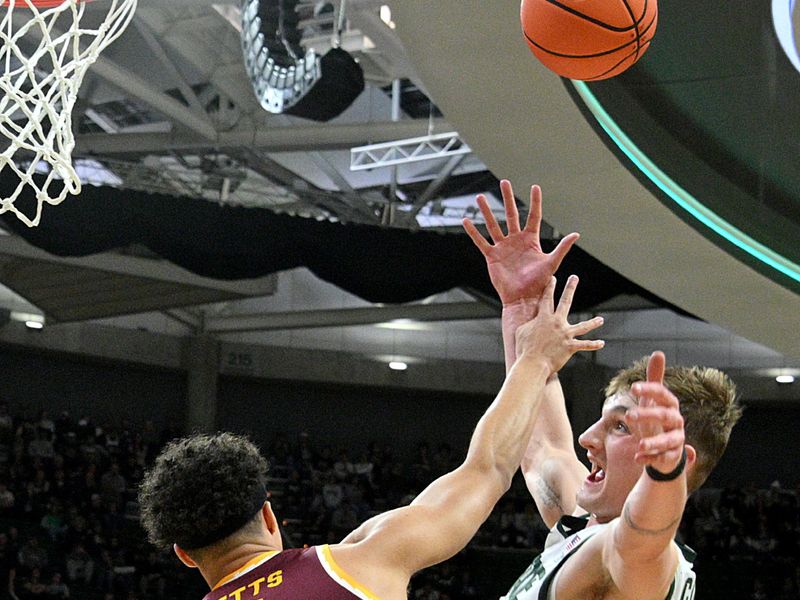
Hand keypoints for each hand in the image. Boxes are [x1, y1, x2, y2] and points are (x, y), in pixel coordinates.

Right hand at [462, 180, 579, 306]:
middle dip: (508, 198)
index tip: (535, 187)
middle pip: (511, 214)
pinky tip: (466, 221)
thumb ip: (562, 248)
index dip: (535, 202)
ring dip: (487, 211)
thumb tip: (576, 234)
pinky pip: (481, 242)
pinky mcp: (492, 256)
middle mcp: (516, 240)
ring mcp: (503, 247)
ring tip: (479, 197)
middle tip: (504, 182)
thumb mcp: (552, 263)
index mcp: (531, 240)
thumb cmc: (539, 283)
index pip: (534, 216)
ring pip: (493, 225)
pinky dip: (473, 232)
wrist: (523, 298)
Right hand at [515, 275, 603, 374]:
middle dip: (569, 288)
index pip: (546, 299)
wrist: (533, 363)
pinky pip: (585, 345)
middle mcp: (557, 322)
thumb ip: (529, 324)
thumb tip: (532, 322)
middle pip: (565, 302)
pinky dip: (593, 344)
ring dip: (593, 322)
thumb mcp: (522, 331)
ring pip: (583, 326)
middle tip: (574, 277)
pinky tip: (601, 343)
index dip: (549, 288)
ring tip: (601, 319)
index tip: (553, 279)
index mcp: (543, 317)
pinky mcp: (570, 346)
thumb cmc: (524, 348)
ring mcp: (565, 334)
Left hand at [625, 352, 685, 473]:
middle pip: (665, 417)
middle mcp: (676, 422)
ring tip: (639, 444)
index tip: (632, 388)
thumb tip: (658, 353)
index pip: (663, 394)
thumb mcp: (654, 399)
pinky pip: (663, 458)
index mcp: (671, 405)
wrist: (667, 447)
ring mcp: (675, 440)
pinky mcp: (671, 456)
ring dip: (654, 442)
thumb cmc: (658, 418)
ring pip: (668, 441)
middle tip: (629, 416)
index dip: (649, 390)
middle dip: (648, 415)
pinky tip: (638, 458)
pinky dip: (651, 458)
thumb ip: (655, 378)